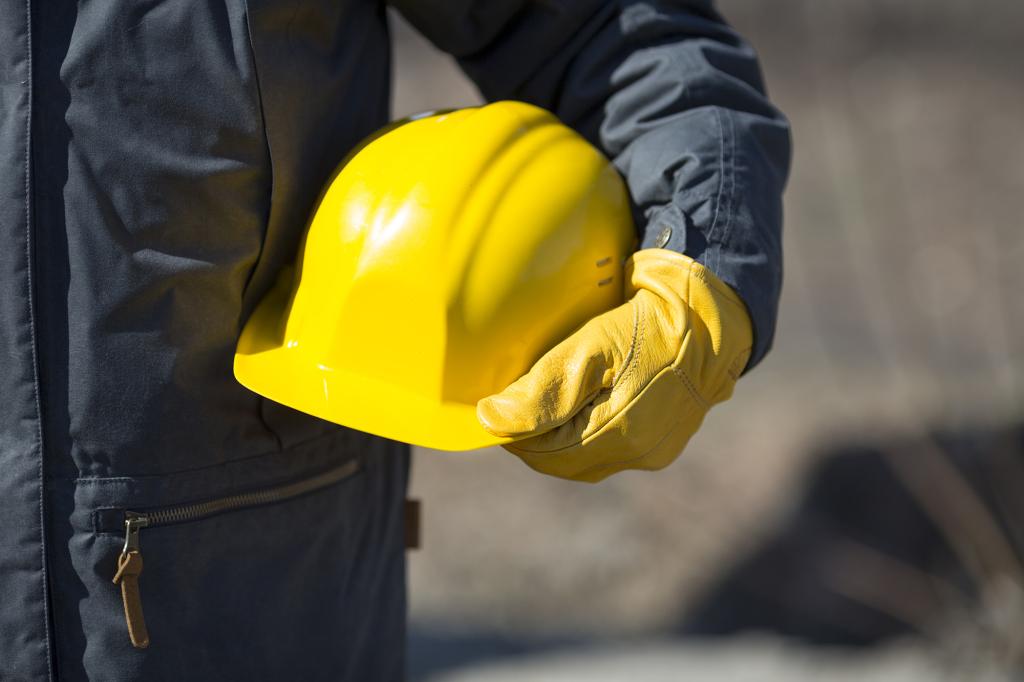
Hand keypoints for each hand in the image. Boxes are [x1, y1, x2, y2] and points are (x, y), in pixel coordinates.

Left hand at [476, 248, 752, 482]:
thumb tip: (491, 419)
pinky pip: (611, 450)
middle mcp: (640, 452)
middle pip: (565, 462)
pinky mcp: (665, 439)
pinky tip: (577, 408)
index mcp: (621, 434)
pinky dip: (586, 436)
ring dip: (559, 441)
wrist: (714, 312)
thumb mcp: (591, 346)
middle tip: (511, 408)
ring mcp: (655, 449)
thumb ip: (541, 389)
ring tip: (540, 407)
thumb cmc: (651, 322)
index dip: (515, 433)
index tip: (493, 408)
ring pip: (587, 460)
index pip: (546, 452)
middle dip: (534, 440)